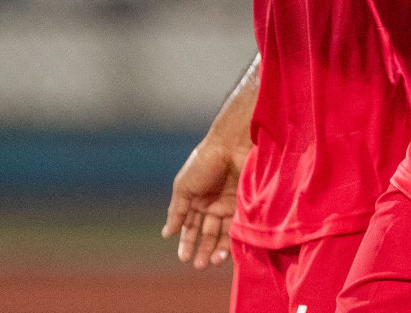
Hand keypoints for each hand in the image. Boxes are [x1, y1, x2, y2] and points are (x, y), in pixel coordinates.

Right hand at [161, 136, 250, 268]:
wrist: (232, 145)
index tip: (184, 258)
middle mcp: (212, 203)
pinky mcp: (244, 205)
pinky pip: (236, 227)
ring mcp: (229, 204)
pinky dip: (230, 241)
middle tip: (199, 265)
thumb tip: (166, 233)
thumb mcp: (184, 186)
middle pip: (207, 232)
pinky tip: (223, 251)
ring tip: (210, 261)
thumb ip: (176, 211)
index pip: (190, 225)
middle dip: (203, 249)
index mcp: (196, 198)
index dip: (187, 242)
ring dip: (216, 249)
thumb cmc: (204, 162)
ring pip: (222, 233)